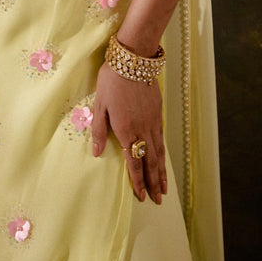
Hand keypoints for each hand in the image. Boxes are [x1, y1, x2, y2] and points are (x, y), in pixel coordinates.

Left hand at [92, 62, 166, 203]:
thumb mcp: (99, 105)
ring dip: (161, 172)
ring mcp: (153, 121)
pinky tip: (163, 160)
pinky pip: (161, 139)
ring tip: (164, 188)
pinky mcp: (158, 112)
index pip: (134, 162)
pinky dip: (163, 154)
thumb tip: (97, 153)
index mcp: (126, 130)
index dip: (137, 181)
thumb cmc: (111, 80)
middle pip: (150, 162)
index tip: (141, 197)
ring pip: (159, 152)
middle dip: (154, 183)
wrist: (134, 59)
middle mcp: (142, 130)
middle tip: (158, 201)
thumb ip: (99, 131)